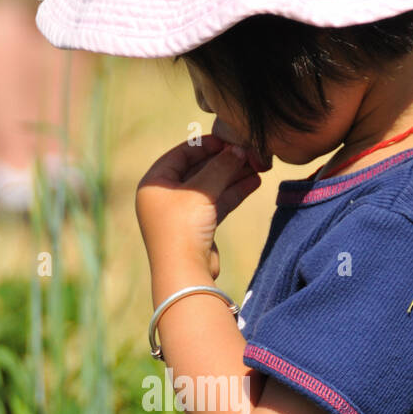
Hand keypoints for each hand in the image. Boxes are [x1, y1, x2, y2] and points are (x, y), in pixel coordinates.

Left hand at [136, 134, 261, 280]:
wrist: (185, 274)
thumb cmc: (183, 228)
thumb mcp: (201, 191)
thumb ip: (221, 167)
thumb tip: (238, 150)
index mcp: (154, 184)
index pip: (180, 154)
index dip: (205, 145)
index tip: (228, 139)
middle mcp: (165, 197)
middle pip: (198, 170)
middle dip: (224, 161)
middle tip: (248, 152)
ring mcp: (181, 213)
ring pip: (210, 187)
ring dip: (233, 176)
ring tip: (258, 165)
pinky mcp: (197, 228)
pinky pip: (216, 203)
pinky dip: (233, 192)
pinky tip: (253, 182)